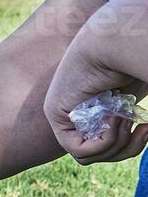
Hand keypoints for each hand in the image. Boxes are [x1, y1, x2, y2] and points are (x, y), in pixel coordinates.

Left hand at [44, 0, 147, 164]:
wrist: (117, 39)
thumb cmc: (135, 59)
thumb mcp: (138, 100)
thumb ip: (130, 124)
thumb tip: (144, 137)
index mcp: (99, 112)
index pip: (109, 148)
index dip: (132, 146)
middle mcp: (79, 115)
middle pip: (100, 155)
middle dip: (127, 148)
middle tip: (144, 128)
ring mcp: (65, 116)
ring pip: (88, 157)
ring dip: (117, 143)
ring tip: (126, 119)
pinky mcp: (56, 115)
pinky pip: (78, 150)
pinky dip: (103, 141)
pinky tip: (114, 119)